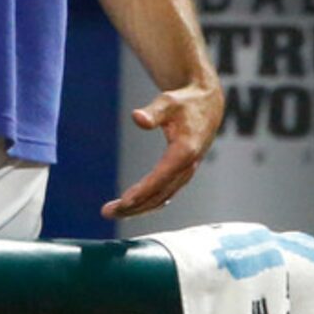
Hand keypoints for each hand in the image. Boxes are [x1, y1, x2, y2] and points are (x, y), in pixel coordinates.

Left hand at [101, 77, 224, 219]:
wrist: (207, 106)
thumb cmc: (184, 102)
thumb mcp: (168, 102)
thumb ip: (153, 112)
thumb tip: (137, 118)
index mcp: (185, 151)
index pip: (161, 177)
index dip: (143, 191)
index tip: (124, 202)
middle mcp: (187, 167)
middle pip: (159, 194)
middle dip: (134, 206)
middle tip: (107, 212)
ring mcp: (186, 173)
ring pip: (161, 198)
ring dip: (138, 208)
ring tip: (112, 212)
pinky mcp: (182, 174)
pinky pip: (164, 194)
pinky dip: (148, 203)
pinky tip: (130, 208)